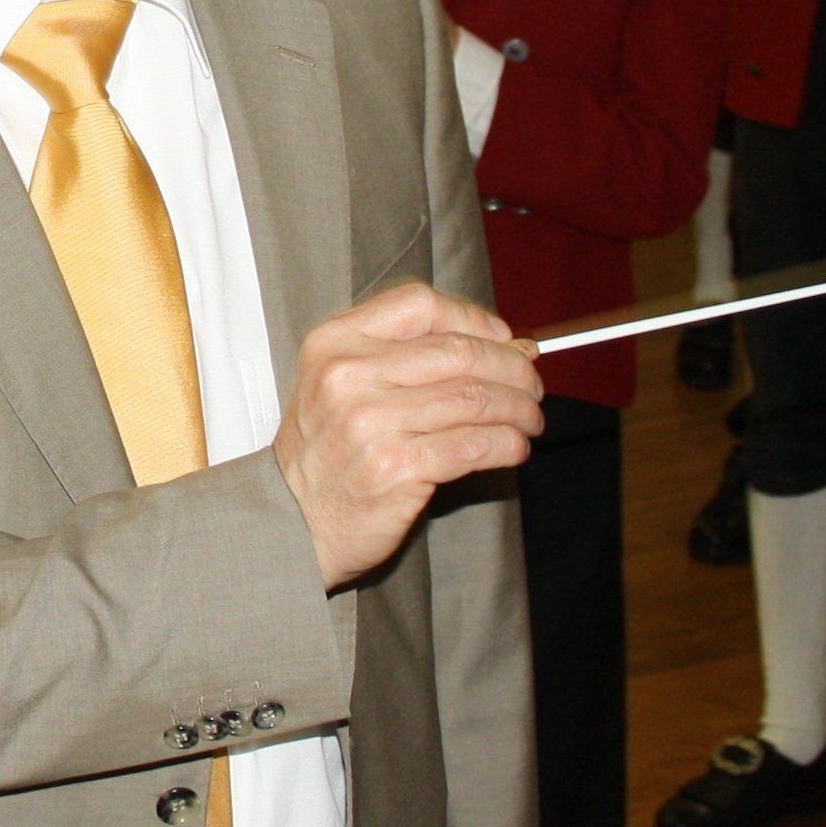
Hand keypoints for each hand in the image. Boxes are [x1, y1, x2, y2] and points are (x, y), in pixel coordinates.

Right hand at [272, 281, 541, 589]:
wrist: (293, 521)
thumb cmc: (327, 452)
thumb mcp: (340, 384)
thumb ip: (405, 356)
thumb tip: (503, 346)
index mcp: (335, 343)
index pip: (419, 305)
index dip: (473, 317)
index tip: (502, 338)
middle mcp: (350, 376)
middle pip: (459, 352)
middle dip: (512, 368)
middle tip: (532, 385)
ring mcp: (372, 423)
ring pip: (474, 399)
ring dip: (518, 409)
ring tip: (529, 419)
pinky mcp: (395, 468)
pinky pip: (472, 445)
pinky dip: (507, 445)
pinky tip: (514, 448)